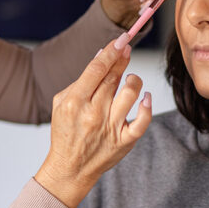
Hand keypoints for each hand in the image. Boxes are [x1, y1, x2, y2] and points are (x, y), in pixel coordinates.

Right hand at [34, 38, 151, 207]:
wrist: (70, 168)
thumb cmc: (66, 132)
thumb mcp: (61, 103)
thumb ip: (80, 80)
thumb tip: (101, 56)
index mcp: (75, 102)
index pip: (96, 68)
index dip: (111, 50)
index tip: (121, 39)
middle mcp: (93, 114)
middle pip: (113, 77)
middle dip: (122, 58)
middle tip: (127, 48)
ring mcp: (110, 128)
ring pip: (130, 94)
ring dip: (133, 81)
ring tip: (130, 79)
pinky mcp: (123, 141)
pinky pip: (142, 121)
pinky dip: (147, 107)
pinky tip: (146, 97)